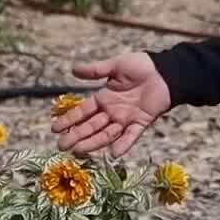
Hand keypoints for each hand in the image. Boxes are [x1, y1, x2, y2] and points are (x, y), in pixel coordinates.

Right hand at [50, 51, 172, 157]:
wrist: (165, 72)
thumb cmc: (140, 66)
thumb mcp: (115, 66)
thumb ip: (96, 70)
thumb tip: (73, 69)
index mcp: (104, 98)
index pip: (82, 111)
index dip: (69, 119)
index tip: (54, 128)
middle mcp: (112, 111)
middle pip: (91, 126)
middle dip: (76, 136)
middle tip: (61, 146)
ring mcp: (126, 119)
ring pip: (106, 134)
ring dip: (93, 142)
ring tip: (78, 151)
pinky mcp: (141, 123)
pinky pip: (131, 136)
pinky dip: (123, 144)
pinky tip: (114, 153)